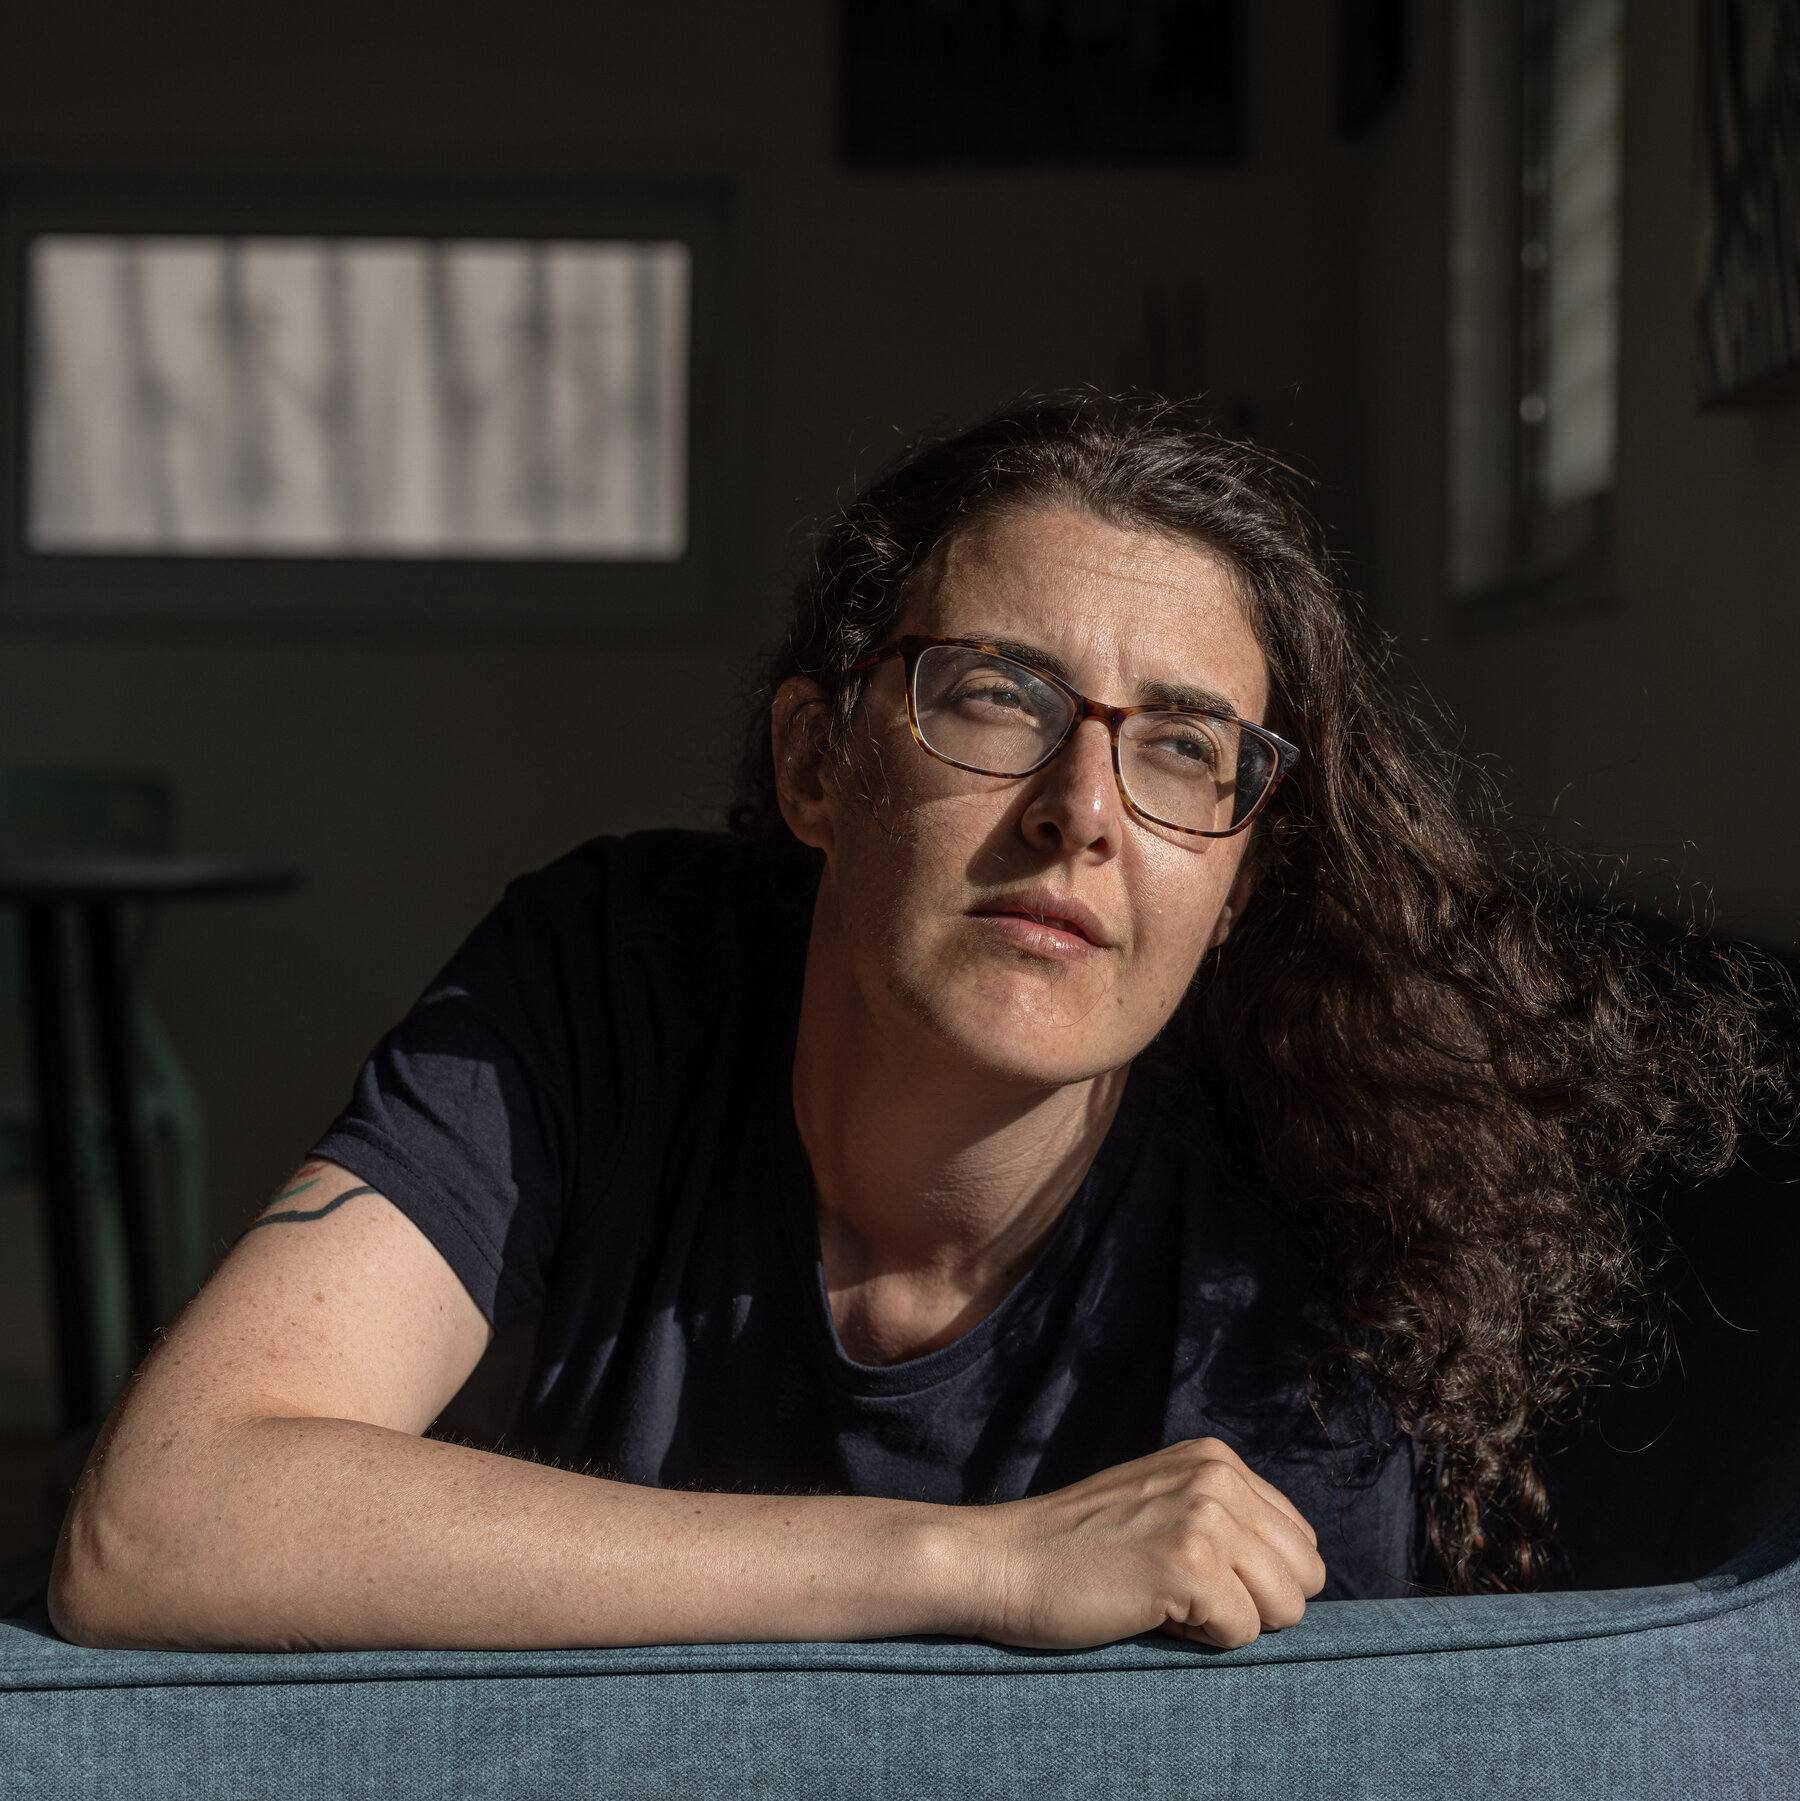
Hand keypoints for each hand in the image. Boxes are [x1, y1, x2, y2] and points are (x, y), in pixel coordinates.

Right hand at [965, 1437, 1325, 1649]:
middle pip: (1306, 1575)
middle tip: (1180, 1591)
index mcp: (1216, 1459)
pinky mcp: (1188, 1562)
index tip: (1189, 1572)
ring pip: (1286, 1607)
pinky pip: (1243, 1633)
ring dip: (1229, 1621)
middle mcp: (1217, 1476)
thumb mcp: (1164, 1505)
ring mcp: (1204, 1516)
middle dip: (1255, 1603)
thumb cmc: (1081, 1551)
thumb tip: (1302, 1575)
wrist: (1004, 1563)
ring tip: (1164, 1597)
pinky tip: (1149, 1610)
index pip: (1301, 1541)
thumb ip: (1227, 1520)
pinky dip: (1200, 1638)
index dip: (1254, 1578)